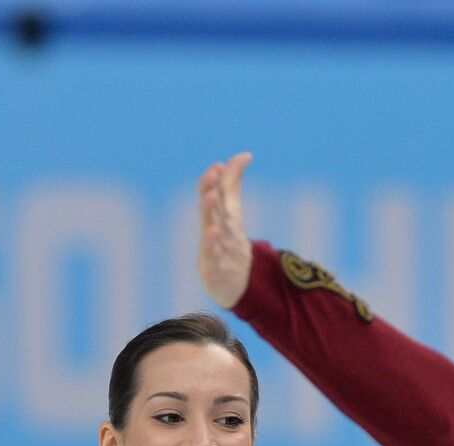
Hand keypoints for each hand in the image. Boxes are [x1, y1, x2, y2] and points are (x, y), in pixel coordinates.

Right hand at [197, 151, 253, 309]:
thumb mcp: (233, 213)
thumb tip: (245, 155)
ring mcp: (210, 248)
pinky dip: (210, 242)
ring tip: (212, 195)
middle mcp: (211, 229)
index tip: (219, 165)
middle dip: (210, 188)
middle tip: (214, 173)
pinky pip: (210, 254)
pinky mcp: (211, 267)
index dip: (214, 180)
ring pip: (208, 227)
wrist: (232, 283)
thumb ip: (234, 184)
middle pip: (209, 207)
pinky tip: (213, 230)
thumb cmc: (228, 243)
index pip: (212, 194)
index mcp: (217, 217)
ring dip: (209, 211)